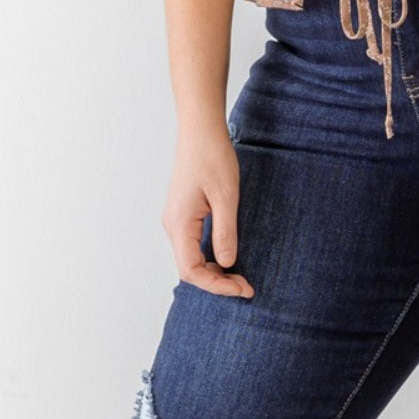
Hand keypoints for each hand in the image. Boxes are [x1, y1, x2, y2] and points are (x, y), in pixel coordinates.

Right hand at [161, 121, 254, 297]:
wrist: (200, 130)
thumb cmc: (213, 157)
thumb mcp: (226, 196)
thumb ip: (225, 232)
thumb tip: (227, 263)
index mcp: (180, 224)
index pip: (192, 271)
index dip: (217, 285)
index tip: (242, 288)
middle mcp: (172, 225)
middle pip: (189, 269)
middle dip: (217, 282)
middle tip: (245, 286)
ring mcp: (176, 219)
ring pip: (190, 258)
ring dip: (213, 271)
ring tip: (239, 276)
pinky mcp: (183, 213)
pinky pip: (192, 245)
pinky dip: (208, 257)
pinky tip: (227, 256)